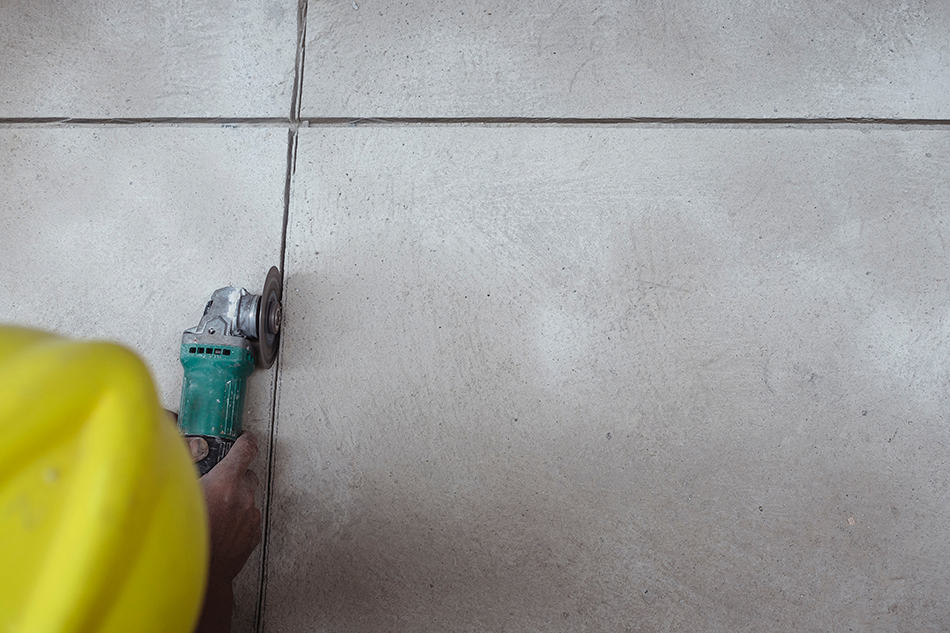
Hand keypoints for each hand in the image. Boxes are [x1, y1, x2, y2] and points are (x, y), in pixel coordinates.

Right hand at [195, 433, 261, 632]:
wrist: (199, 574)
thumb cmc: (183, 538)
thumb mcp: (178, 497)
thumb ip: (184, 477)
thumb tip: (176, 464)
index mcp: (226, 482)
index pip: (246, 450)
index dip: (246, 442)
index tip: (245, 440)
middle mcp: (243, 496)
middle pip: (247, 475)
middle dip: (234, 476)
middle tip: (217, 484)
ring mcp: (251, 515)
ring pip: (248, 498)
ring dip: (236, 499)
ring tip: (215, 511)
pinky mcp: (254, 533)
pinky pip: (249, 517)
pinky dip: (239, 518)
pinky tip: (221, 527)